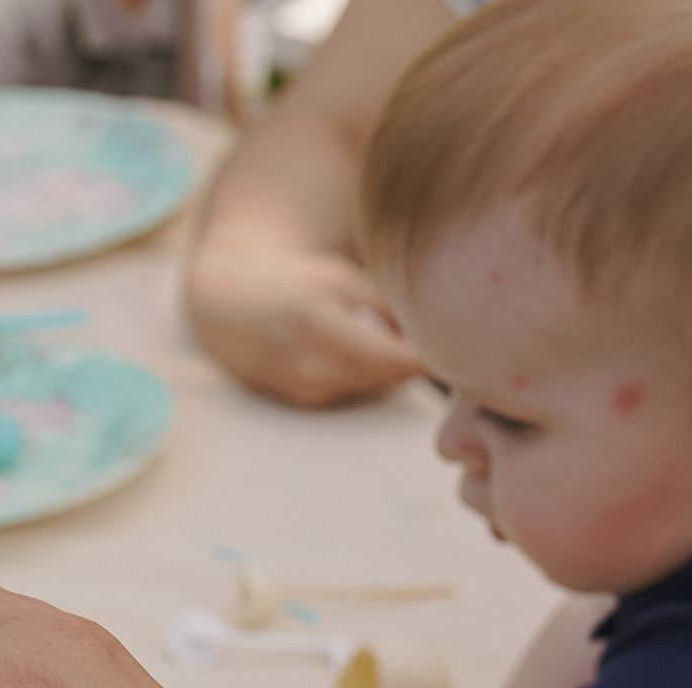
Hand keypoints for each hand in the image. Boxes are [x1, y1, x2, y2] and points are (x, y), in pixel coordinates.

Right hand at [185, 241, 425, 409]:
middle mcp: (311, 368)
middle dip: (417, 356)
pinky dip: (368, 372)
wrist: (230, 311)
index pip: (398, 359)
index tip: (462, 343)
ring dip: (391, 364)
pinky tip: (355, 347)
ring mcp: (308, 392)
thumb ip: (388, 306)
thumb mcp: (341, 279)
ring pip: (378, 384)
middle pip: (394, 376)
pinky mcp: (307, 404)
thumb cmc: (294, 284)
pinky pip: (357, 390)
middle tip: (436, 332)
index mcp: (319, 325)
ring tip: (382, 331)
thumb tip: (442, 328)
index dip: (434, 354)